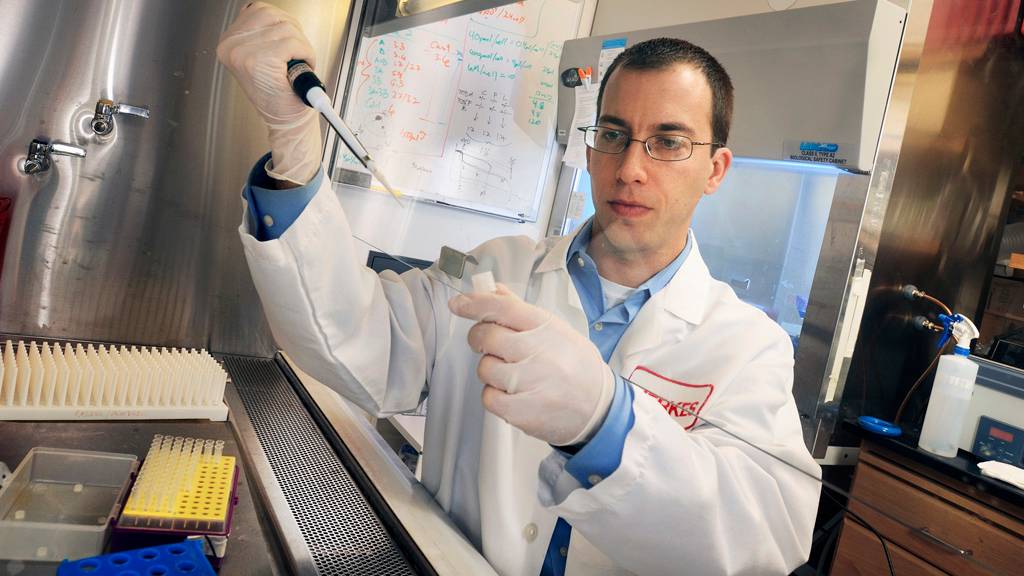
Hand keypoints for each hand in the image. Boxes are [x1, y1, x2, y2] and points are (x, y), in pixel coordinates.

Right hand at [217, 2, 321, 183]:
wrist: (286, 121)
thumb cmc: (279, 93)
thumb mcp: (262, 56)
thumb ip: (262, 33)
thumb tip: (273, 14)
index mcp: (228, 42)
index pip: (258, 10)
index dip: (281, 25)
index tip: (285, 45)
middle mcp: (231, 46)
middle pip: (273, 15)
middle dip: (292, 33)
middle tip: (293, 57)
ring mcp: (243, 52)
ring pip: (286, 27)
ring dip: (301, 45)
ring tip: (295, 63)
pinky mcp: (260, 60)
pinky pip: (294, 42)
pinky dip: (305, 53)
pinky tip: (299, 68)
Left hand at [449, 284, 614, 445]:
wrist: (599, 409)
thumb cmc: (575, 366)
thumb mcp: (556, 331)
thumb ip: (520, 311)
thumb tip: (492, 289)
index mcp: (546, 327)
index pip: (501, 307)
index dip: (474, 303)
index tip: (458, 304)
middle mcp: (538, 351)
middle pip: (485, 336)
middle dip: (479, 339)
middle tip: (492, 346)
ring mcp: (530, 381)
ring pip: (484, 368)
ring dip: (491, 371)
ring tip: (515, 376)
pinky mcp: (522, 410)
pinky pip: (488, 397)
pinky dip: (495, 396)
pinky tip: (515, 395)